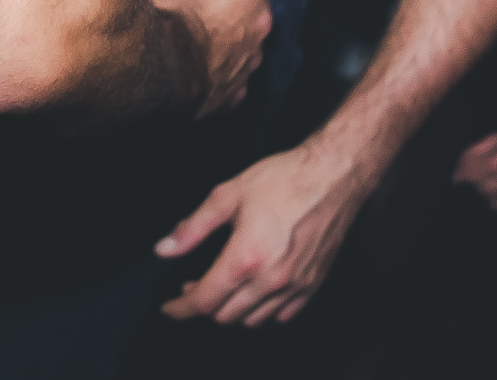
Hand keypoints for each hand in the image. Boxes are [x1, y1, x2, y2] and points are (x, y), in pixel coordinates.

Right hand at [141, 0, 278, 116]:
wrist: (145, 69)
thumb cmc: (153, 14)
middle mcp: (259, 22)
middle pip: (258, 4)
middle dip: (234, 1)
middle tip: (203, 1)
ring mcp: (250, 60)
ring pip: (248, 43)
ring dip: (229, 38)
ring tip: (194, 41)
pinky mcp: (236, 92)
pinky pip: (233, 77)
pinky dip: (218, 72)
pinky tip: (194, 70)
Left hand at [155, 137, 368, 326]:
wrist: (332, 176)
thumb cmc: (282, 180)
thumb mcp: (226, 196)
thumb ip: (192, 228)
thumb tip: (164, 250)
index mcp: (245, 257)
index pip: (205, 300)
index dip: (181, 308)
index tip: (168, 308)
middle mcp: (271, 279)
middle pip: (226, 315)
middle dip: (203, 305)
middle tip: (192, 285)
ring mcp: (295, 285)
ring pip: (254, 320)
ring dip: (231, 310)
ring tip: (220, 287)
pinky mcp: (313, 285)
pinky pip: (283, 316)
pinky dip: (262, 312)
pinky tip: (253, 293)